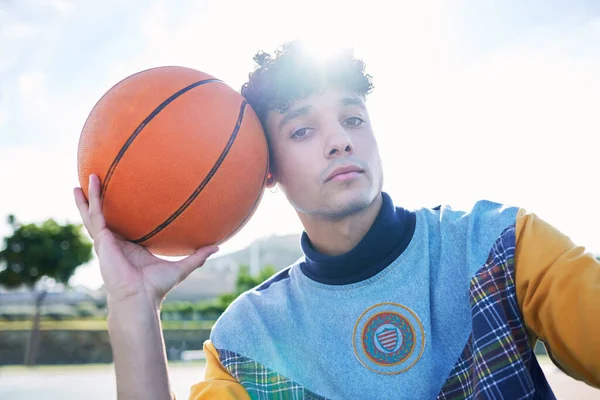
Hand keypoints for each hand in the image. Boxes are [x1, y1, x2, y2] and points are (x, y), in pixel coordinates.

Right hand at [73, 174, 218, 307]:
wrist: (140, 298)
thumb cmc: (156, 287)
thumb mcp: (181, 267)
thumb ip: (198, 256)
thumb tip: (217, 247)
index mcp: (130, 247)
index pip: (125, 225)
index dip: (122, 213)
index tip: (124, 197)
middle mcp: (116, 242)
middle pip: (104, 218)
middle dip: (99, 202)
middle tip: (96, 183)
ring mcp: (106, 241)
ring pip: (94, 214)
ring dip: (88, 197)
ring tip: (85, 178)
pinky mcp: (102, 241)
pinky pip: (96, 215)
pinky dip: (92, 200)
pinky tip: (90, 185)